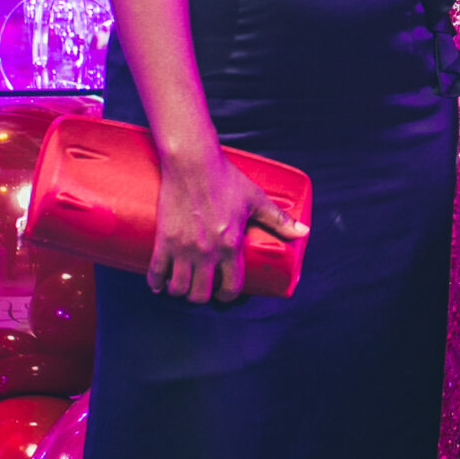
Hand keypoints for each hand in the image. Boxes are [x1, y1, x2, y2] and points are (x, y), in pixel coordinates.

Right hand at [150, 145, 308, 305]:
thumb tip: (303, 233)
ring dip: (180, 291)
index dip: (228, 295)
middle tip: (202, 288)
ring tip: (182, 284)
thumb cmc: (225, 179)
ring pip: (178, 287)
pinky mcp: (163, 240)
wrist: (192, 163)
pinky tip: (158, 284)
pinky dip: (155, 282)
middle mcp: (206, 252)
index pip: (231, 286)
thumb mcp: (256, 200)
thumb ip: (279, 220)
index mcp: (230, 245)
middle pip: (200, 293)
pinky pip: (156, 271)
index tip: (224, 293)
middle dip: (202, 296)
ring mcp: (182, 248)